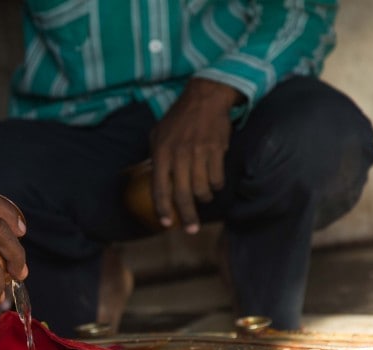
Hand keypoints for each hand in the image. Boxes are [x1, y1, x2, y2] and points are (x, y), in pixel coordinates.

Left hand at [150, 78, 242, 233]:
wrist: (205, 98)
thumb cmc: (179, 118)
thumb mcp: (158, 134)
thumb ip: (155, 157)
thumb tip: (155, 181)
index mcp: (161, 152)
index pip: (159, 187)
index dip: (162, 208)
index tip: (166, 223)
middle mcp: (179, 154)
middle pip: (182, 194)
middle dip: (187, 216)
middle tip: (191, 230)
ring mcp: (199, 152)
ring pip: (202, 189)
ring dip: (204, 199)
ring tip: (204, 197)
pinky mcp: (217, 150)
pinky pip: (217, 178)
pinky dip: (216, 186)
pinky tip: (214, 183)